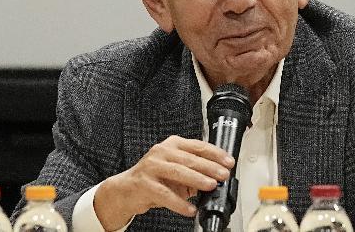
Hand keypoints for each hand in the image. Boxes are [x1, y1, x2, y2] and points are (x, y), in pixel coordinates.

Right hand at [94, 135, 234, 229]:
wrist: (126, 190)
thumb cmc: (153, 178)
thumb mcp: (175, 170)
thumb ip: (194, 171)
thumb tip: (216, 179)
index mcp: (172, 145)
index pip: (198, 146)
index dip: (215, 154)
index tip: (228, 162)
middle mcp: (161, 152)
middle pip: (190, 158)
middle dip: (210, 167)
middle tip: (223, 175)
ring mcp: (151, 167)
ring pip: (179, 172)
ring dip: (197, 180)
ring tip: (211, 186)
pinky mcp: (144, 184)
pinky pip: (165, 195)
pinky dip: (180, 203)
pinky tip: (190, 209)